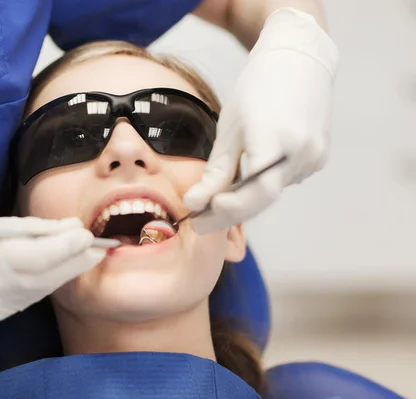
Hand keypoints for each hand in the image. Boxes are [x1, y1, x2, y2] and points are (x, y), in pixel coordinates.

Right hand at [0, 216, 104, 332]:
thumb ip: (21, 229)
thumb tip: (64, 229)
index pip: (35, 257)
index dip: (66, 248)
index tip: (87, 236)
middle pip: (43, 280)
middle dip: (74, 263)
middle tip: (98, 249)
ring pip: (35, 294)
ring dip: (61, 275)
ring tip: (80, 257)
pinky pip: (20, 304)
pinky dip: (38, 287)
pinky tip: (48, 273)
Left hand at [184, 8, 338, 232]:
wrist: (298, 60)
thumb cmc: (256, 88)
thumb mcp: (229, 129)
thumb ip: (216, 171)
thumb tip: (195, 203)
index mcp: (278, 140)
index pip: (253, 193)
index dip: (226, 211)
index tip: (197, 218)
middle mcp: (303, 152)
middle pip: (264, 198)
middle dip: (229, 214)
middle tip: (200, 223)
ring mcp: (315, 156)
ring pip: (273, 192)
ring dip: (244, 200)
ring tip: (214, 202)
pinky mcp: (319, 157)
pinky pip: (285, 180)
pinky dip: (262, 185)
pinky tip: (245, 180)